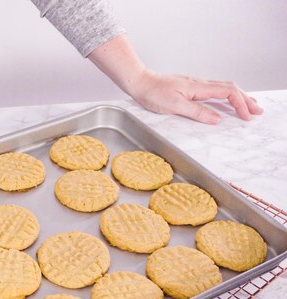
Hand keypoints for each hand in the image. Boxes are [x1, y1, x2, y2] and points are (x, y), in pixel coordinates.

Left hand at [127, 70, 263, 123]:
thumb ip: (196, 112)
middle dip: (245, 100)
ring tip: (248, 105)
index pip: (227, 92)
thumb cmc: (153, 93)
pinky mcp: (189, 87)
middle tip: (257, 111)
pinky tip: (226, 100)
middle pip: (230, 88)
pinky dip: (226, 95)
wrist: (139, 82)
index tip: (246, 116)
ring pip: (223, 87)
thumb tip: (217, 119)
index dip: (240, 104)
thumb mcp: (174, 106)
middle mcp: (199, 84)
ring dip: (238, 96)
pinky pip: (214, 89)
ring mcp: (195, 85)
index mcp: (198, 87)